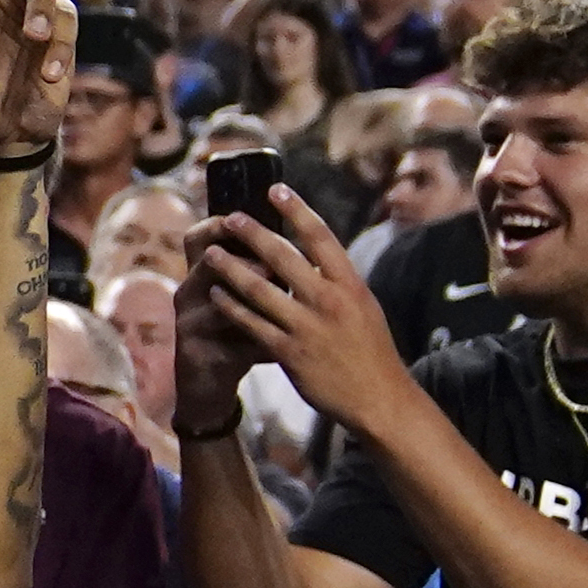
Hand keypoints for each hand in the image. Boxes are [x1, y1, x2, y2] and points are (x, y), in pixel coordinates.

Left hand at [184, 188, 412, 436]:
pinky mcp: (288, 352)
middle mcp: (329, 300)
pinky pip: (251, 324)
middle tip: (230, 217)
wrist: (378, 398)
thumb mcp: (363, 307)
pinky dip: (230, 307)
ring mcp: (307, 326)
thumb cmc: (370, 350)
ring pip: (259, 288)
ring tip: (210, 253)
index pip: (321, 237)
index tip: (276, 189)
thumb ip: (336, 282)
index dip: (297, 210)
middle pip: (284, 256)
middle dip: (253, 233)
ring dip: (230, 268)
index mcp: (350, 284)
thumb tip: (313, 255)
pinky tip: (215, 294)